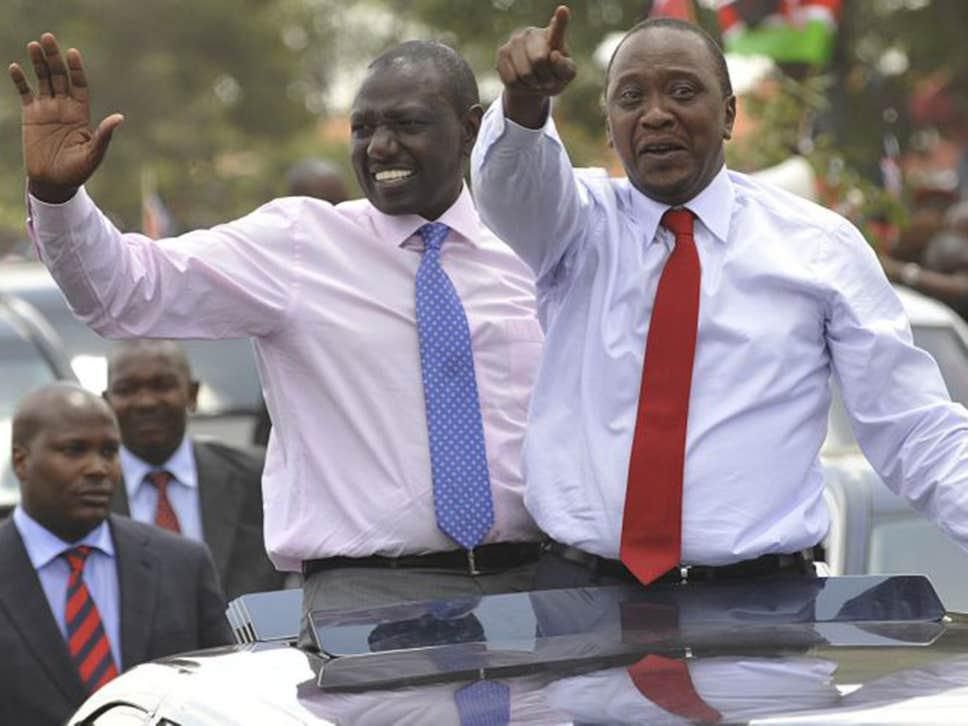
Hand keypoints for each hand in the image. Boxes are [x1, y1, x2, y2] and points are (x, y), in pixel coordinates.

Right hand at [9, 33, 122, 202]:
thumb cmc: (78, 171)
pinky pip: (25, 93)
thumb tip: (120, 118)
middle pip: (59, 76)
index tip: (72, 53)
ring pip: (43, 80)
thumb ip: (103, 134)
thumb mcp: (94, 153)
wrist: (54, 182)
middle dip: (54, 57)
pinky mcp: (30, 116)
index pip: (78, 84)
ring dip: (38, 62)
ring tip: (34, 45)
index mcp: (81, 113)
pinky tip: (16, 67)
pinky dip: (20, 80)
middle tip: (49, 38)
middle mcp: (64, 107)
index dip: (75, 69)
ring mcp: (47, 109)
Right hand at [496, 5, 576, 127]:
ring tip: (535, 81)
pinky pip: (512, 79)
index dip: (561, 19)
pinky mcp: (502, 52)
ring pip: (524, 73)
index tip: (563, 11)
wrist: (534, 84)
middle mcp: (533, 33)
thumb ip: (564, 67)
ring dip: (532, 84)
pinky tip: (522, 82)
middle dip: (544, 78)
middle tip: (547, 80)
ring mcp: (515, 40)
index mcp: (553, 35)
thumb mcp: (565, 75)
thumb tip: (553, 55)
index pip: (558, 27)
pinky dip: (520, 87)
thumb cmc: (554, 75)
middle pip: (539, 60)